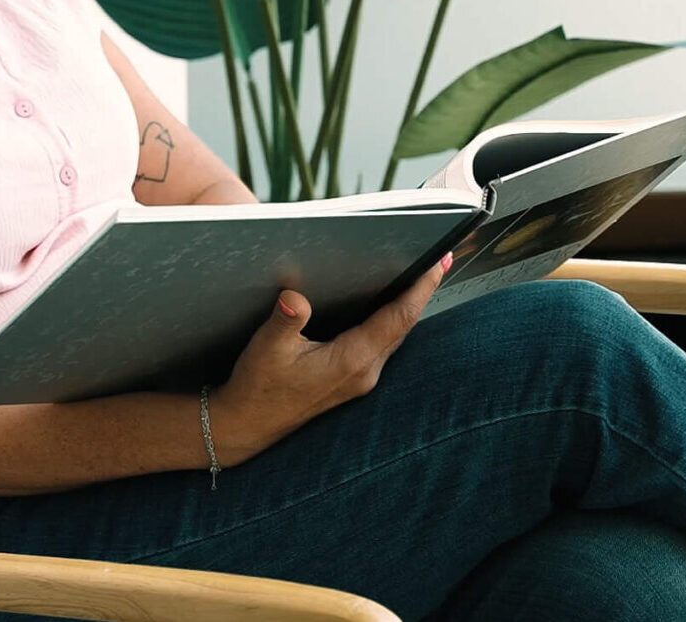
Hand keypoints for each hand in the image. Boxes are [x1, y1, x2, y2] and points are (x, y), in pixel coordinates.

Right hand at [206, 251, 454, 465]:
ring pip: (395, 335)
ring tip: (420, 275)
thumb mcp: (267, 349)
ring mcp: (360, 378)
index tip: (438, 262)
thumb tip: (295, 296)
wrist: (246, 426)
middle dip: (422, 291)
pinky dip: (391, 320)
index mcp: (351, 361)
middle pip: (404, 325)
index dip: (421, 288)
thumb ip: (286, 319)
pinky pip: (382, 343)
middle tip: (439, 258)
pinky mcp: (352, 380)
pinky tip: (388, 305)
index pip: (398, 318)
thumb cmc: (257, 388)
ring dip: (408, 306)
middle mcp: (364, 371)